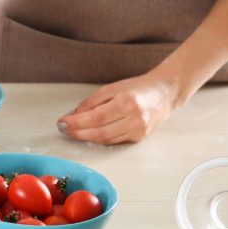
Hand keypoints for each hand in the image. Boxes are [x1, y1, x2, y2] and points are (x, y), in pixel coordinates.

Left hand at [57, 72, 186, 143]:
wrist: (165, 93)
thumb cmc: (138, 88)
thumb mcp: (111, 88)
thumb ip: (92, 102)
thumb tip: (73, 115)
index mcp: (127, 103)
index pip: (95, 118)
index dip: (76, 123)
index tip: (62, 122)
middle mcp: (135, 119)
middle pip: (100, 133)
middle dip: (78, 132)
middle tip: (63, 129)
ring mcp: (139, 131)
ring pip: (106, 140)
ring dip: (86, 137)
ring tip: (72, 131)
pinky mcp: (139, 138)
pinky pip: (114, 141)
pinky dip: (99, 138)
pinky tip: (89, 134)